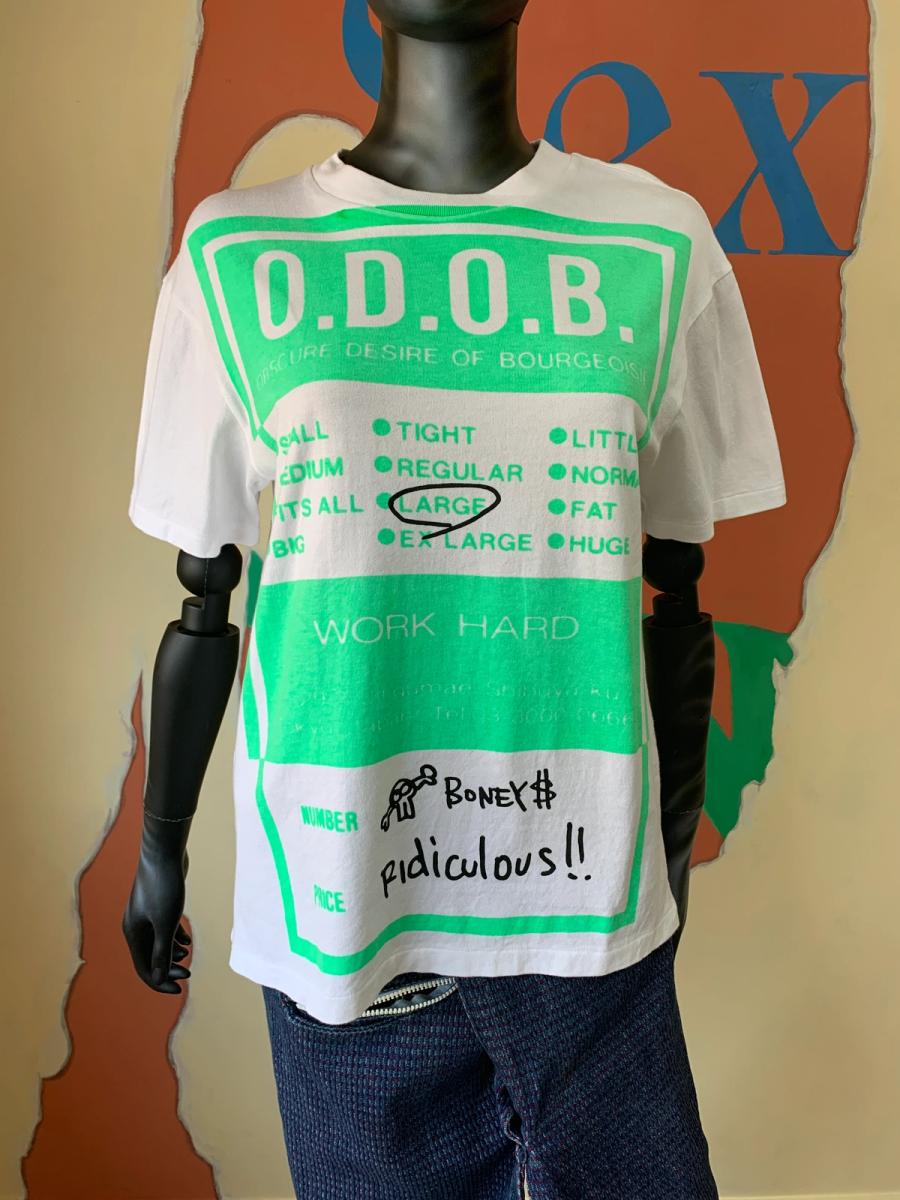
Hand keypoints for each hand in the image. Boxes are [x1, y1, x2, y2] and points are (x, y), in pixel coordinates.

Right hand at [122, 838, 192, 993]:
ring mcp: (145, 914)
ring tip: (188, 956)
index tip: (180, 989)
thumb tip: (158, 977)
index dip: (160, 981)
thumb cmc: (164, 887)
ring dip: (171, 954)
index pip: (143, 968)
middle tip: (188, 975)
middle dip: (167, 968)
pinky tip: (187, 941)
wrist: (164, 852)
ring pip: (157, 943)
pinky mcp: (157, 904)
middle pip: (149, 957)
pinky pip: (163, 929)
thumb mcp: (166, 923)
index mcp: (132, 933)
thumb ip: (161, 951)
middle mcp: (135, 925)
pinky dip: (174, 938)